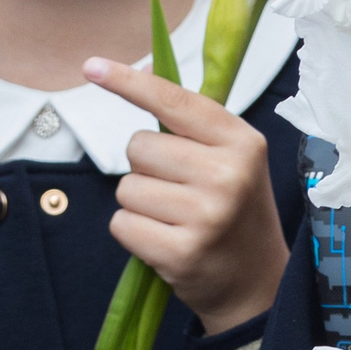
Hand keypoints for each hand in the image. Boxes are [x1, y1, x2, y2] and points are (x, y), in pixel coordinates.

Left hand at [85, 57, 288, 335]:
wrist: (257, 282)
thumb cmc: (236, 211)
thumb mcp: (235, 160)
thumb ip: (194, 126)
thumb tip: (143, 75)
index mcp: (243, 143)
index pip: (176, 102)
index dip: (130, 82)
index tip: (93, 66)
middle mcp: (228, 174)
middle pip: (139, 146)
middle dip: (146, 166)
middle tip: (181, 190)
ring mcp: (206, 215)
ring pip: (126, 187)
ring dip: (140, 203)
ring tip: (176, 219)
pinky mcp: (181, 251)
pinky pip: (121, 224)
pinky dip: (134, 232)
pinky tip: (166, 240)